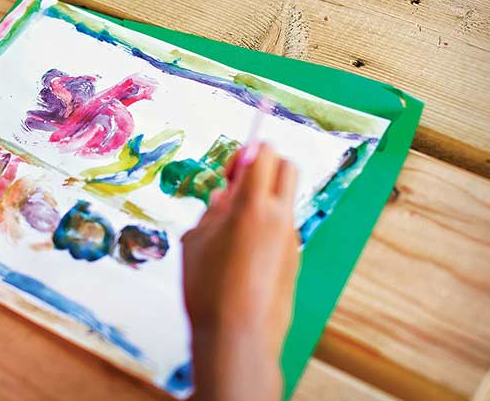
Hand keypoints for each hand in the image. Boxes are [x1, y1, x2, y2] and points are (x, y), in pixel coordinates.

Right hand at [182, 143, 299, 400]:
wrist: (239, 336)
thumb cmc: (207, 289)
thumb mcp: (195, 242)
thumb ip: (212, 212)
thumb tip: (225, 195)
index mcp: (253, 206)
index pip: (264, 153)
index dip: (246, 152)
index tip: (230, 170)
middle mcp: (279, 217)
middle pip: (287, 166)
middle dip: (265, 165)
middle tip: (238, 186)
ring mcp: (291, 238)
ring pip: (285, 199)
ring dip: (265, 197)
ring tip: (233, 227)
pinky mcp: (294, 258)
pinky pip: (283, 227)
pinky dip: (267, 225)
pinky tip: (243, 254)